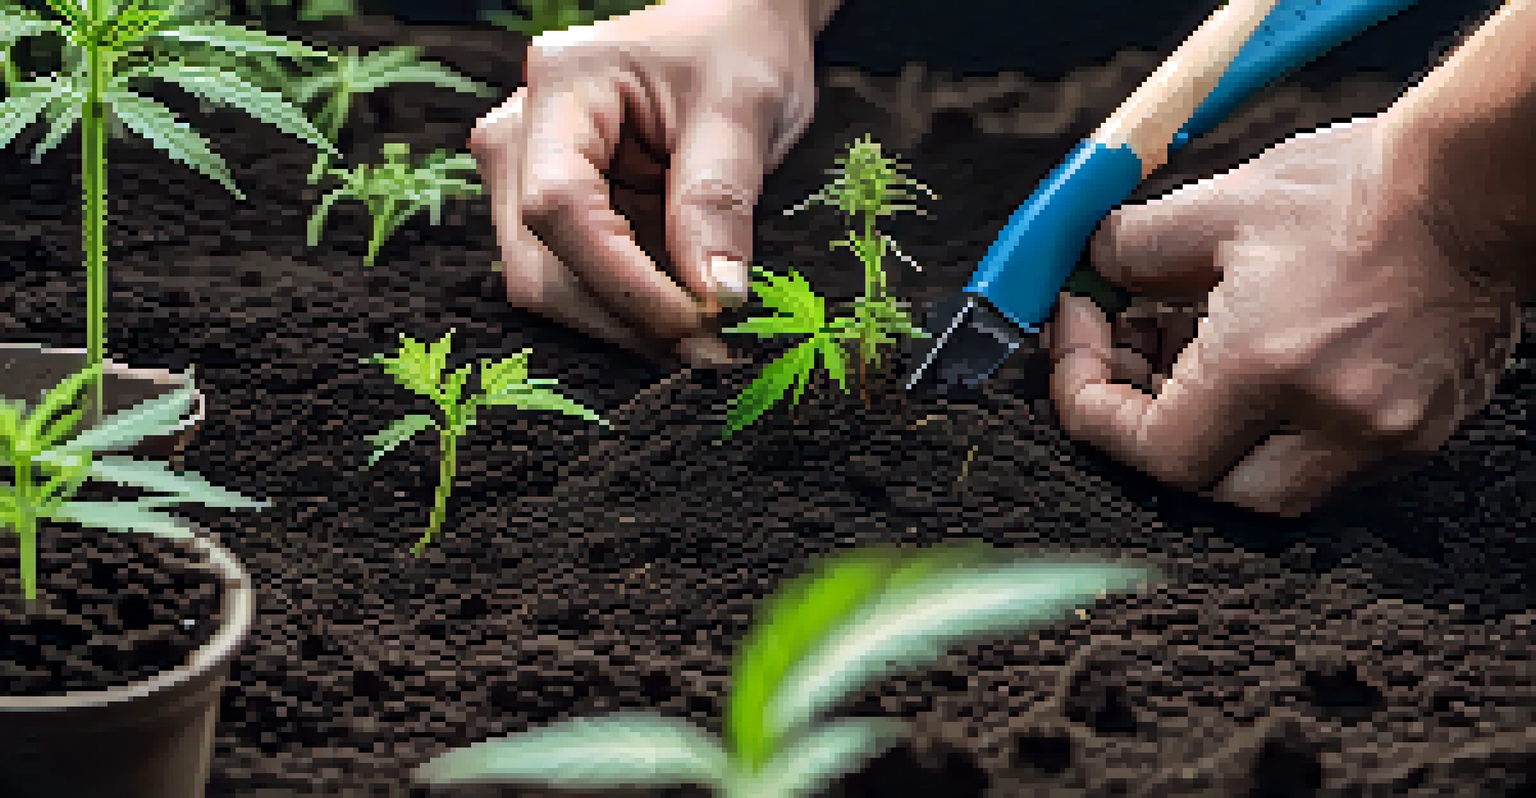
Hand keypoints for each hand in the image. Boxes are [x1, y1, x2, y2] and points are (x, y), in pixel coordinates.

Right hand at [468, 0, 819, 366]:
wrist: (732, 33)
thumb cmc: (736, 51)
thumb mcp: (744, 110)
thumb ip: (719, 201)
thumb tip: (716, 297)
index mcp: (561, 85)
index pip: (557, 207)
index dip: (622, 281)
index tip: (697, 321)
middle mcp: (521, 131)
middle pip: (538, 261)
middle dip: (624, 318)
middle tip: (712, 350)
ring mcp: (524, 175)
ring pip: (548, 285)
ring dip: (626, 325)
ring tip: (707, 340)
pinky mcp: (549, 212)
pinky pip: (573, 282)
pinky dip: (629, 312)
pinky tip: (683, 319)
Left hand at [1047, 116, 1522, 516]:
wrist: (1483, 185)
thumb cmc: (1365, 188)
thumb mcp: (1221, 206)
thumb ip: (1134, 250)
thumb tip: (1092, 273)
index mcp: (1272, 370)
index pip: (1150, 448)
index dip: (1089, 398)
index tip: (1078, 331)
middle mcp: (1334, 424)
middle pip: (1203, 485)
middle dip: (1145, 426)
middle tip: (1123, 351)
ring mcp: (1387, 440)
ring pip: (1264, 486)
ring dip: (1208, 433)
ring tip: (1185, 346)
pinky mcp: (1420, 433)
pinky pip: (1323, 464)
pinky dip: (1270, 429)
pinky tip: (1252, 362)